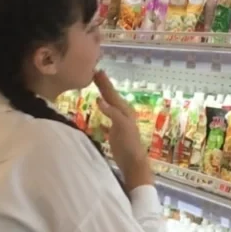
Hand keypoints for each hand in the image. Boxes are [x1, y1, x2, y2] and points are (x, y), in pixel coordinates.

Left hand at [93, 70, 152, 189]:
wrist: (135, 162)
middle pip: (113, 95)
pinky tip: (99, 101)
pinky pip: (115, 115)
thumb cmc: (125, 149)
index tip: (95, 74)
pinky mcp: (125, 127)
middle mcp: (126, 112)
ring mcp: (127, 119)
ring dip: (106, 89)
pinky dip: (107, 108)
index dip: (104, 85)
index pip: (111, 97)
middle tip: (96, 69)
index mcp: (123, 113)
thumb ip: (111, 119)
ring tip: (98, 77)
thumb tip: (104, 111)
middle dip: (104, 82)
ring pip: (114, 101)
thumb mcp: (115, 130)